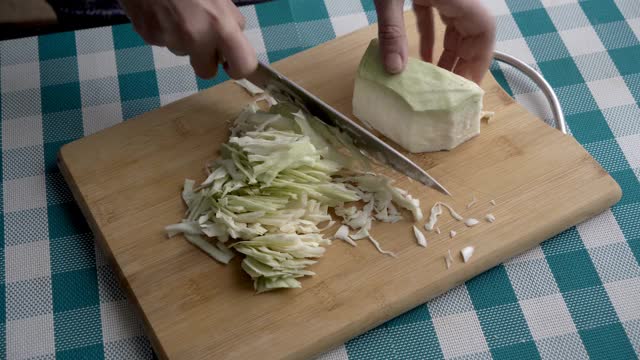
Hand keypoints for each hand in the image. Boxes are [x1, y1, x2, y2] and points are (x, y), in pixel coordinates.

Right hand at [119, 0, 257, 78]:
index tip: (231, 63)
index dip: (238, 68)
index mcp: (220, 26)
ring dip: (183, 40)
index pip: (242, 66)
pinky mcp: (148, 36)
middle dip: (206, 60)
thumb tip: (234, 38)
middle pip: (206, 72)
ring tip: (178, 12)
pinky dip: (165, 31)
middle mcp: (196, 38)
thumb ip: (230, 21)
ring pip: (183, 53)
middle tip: (202, 39)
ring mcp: (169, 39)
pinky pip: (163, 42)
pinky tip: (163, 11)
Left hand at [373, 0, 495, 83]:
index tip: (467, 88)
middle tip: (451, 93)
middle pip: (472, 33)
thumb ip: (392, 31)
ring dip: (448, 54)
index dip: (480, 61)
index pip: (483, 30)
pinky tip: (421, 59)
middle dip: (464, 64)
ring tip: (438, 83)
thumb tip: (394, 69)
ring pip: (456, 27)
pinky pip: (436, 18)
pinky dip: (430, 39)